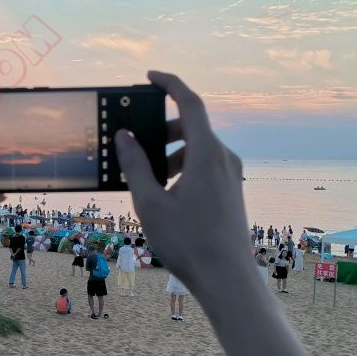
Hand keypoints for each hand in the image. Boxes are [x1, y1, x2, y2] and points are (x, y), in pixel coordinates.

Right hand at [115, 71, 249, 294]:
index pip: (190, 103)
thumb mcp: (150, 202)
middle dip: (162, 131)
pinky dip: (183, 168)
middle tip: (136, 145)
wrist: (227, 278)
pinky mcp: (232, 191)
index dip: (170, 84)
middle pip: (192, 128)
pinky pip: (206, 166)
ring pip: (198, 149)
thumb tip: (124, 136)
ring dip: (171, 154)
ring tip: (148, 179)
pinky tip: (167, 195)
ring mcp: (232, 175)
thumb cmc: (187, 242)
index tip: (150, 77)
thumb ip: (135, 165)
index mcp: (207, 154)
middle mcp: (224, 158)